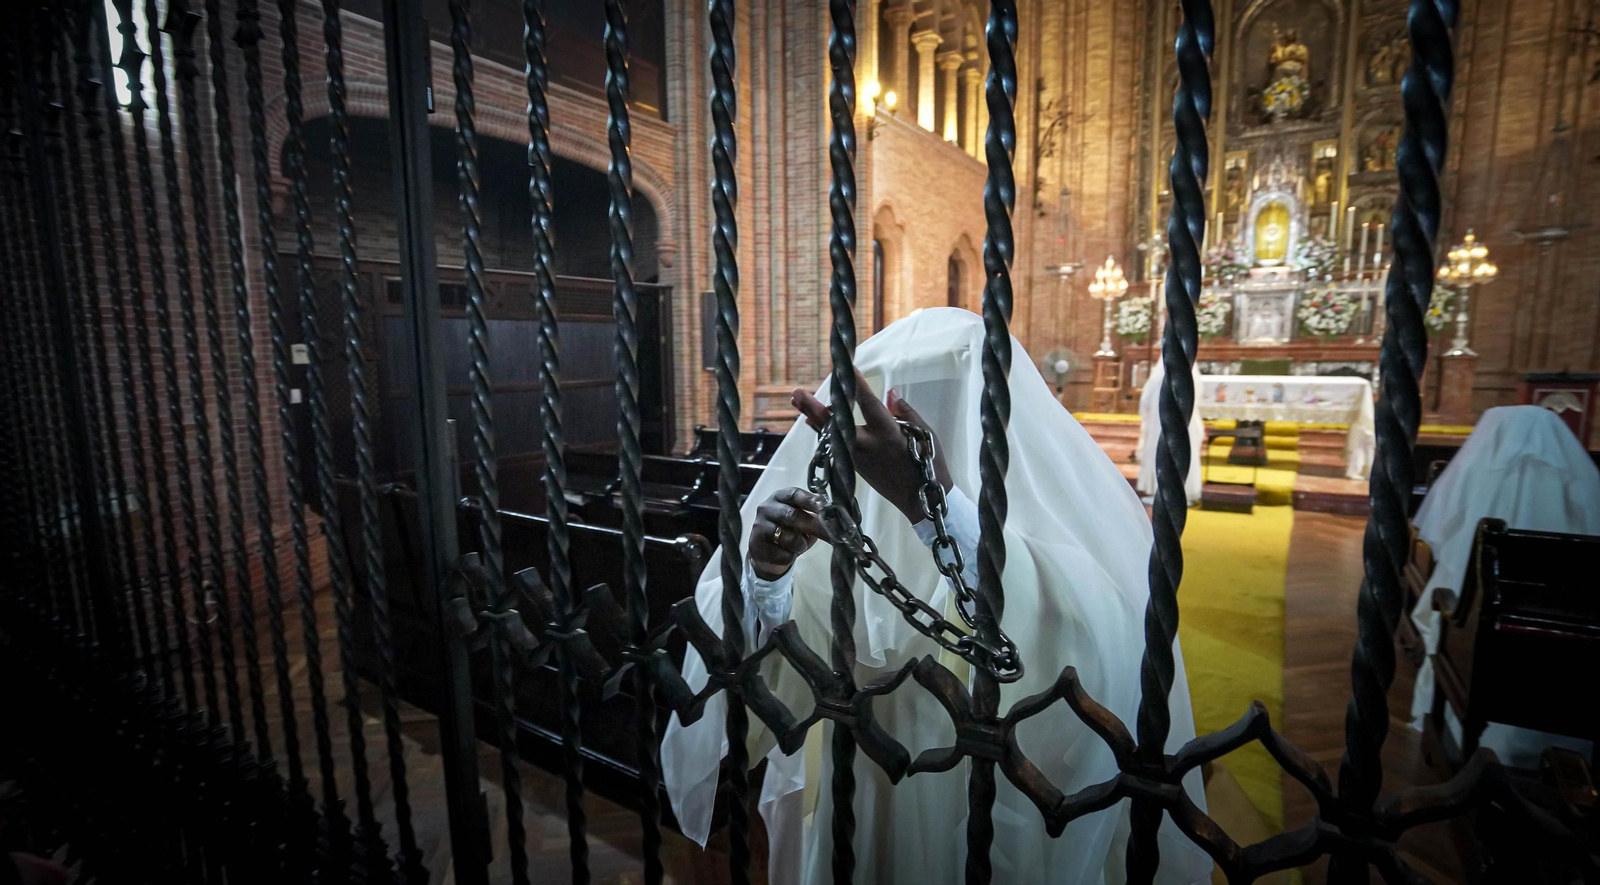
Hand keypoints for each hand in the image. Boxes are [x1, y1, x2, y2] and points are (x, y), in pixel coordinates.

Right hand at [748, 487, 827, 579]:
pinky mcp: (757, 546)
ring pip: (788, 537)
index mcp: (780, 497)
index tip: (824, 506)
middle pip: (791, 515)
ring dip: (800, 545)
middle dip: (812, 525)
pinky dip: (790, 557)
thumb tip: (833, 518)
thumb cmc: (790, 532)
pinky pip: (782, 554)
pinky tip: (786, 554)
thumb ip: (814, 515)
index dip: (810, 500)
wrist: (767, 554)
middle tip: (828, 533)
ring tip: (799, 545)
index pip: (794, 494)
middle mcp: (767, 508)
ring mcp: (760, 527)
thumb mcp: (802, 520)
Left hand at [792, 369, 951, 523]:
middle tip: (796, 392)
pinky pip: (835, 445)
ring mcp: (858, 459)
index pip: (868, 402)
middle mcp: (867, 446)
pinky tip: (814, 422)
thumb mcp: (924, 434)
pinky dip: (825, 432)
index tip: (845, 366)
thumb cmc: (928, 466)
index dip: (856, 383)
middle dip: (815, 407)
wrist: (921, 501)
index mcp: (887, 433)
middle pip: (836, 422)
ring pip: (831, 434)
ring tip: (797, 401)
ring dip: (814, 417)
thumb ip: (905, 413)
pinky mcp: (855, 469)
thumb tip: (890, 393)